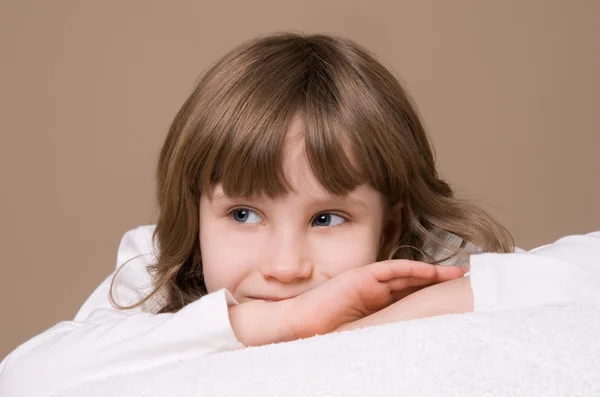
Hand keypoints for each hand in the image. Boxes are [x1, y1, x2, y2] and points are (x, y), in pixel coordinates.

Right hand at [283, 260, 466, 339]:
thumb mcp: (366, 333)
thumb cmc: (328, 334)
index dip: (433, 295)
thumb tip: (418, 342)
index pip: (411, 297)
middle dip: (440, 281)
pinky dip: (413, 270)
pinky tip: (432, 271)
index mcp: (377, 305)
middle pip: (415, 283)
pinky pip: (393, 269)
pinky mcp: (363, 276)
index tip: (456, 298)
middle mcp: (376, 291)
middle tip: (466, 281)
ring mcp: (370, 282)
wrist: (302, 326)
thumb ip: (388, 329)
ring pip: (408, 274)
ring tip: (458, 274)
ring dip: (434, 273)